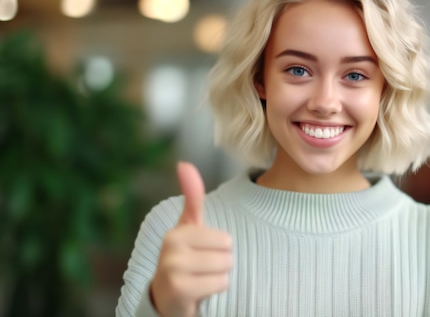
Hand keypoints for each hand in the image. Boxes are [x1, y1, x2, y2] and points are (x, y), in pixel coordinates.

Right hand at [150, 162, 232, 316]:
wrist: (167, 299)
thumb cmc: (184, 260)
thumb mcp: (188, 229)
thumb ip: (191, 197)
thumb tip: (184, 164)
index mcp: (177, 233)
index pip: (226, 239)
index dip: (220, 249)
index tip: (201, 255)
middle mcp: (171, 249)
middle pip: (227, 253)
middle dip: (220, 264)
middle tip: (201, 270)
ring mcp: (173, 269)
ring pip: (225, 269)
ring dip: (217, 278)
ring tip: (200, 280)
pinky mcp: (179, 289)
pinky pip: (220, 284)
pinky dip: (215, 290)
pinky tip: (198, 292)